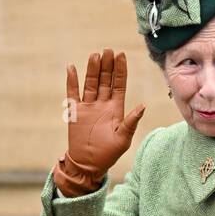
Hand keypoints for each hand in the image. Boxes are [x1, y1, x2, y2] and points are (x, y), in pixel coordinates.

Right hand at [54, 48, 145, 196]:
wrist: (88, 165)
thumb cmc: (108, 154)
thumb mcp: (123, 138)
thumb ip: (132, 121)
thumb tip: (143, 106)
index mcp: (116, 109)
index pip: (119, 85)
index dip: (120, 70)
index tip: (121, 55)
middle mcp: (102, 104)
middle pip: (105, 80)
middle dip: (107, 65)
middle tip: (108, 50)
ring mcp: (88, 106)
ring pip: (91, 83)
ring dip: (93, 69)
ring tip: (95, 55)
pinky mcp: (75, 111)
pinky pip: (72, 93)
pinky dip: (72, 80)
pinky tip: (71, 67)